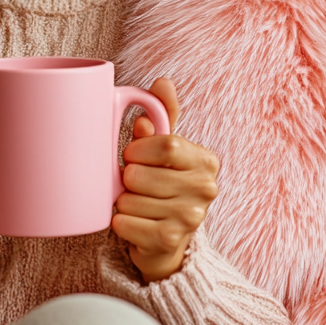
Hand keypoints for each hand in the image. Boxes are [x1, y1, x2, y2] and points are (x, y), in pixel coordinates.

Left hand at [111, 78, 219, 282]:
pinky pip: (126, 224)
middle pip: (144, 174)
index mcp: (205, 160)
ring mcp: (191, 218)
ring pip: (131, 199)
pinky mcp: (171, 242)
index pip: (166, 143)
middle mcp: (206, 189)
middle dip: (127, 177)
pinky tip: (130, 221)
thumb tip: (163, 82)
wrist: (165, 240)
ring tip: (134, 202)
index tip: (131, 154)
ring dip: (122, 201)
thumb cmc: (161, 184)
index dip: (139, 148)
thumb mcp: (164, 149)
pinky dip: (119, 222)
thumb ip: (163, 116)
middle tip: (132, 182)